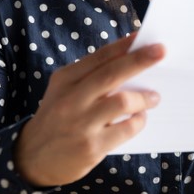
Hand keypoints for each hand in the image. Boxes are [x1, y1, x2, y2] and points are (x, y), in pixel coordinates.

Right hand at [14, 34, 163, 186]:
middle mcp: (71, 99)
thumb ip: (91, 76)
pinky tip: (140, 118)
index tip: (144, 36)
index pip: (99, 57)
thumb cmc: (58, 116)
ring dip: (144, 97)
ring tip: (154, 97)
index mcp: (66, 79)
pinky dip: (138, 121)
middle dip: (139, 60)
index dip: (124, 45)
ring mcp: (81, 124)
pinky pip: (126, 129)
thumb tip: (131, 60)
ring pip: (122, 102)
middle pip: (111, 74)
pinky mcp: (92, 147)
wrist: (32, 157)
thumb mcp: (65, 90)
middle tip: (161, 52)